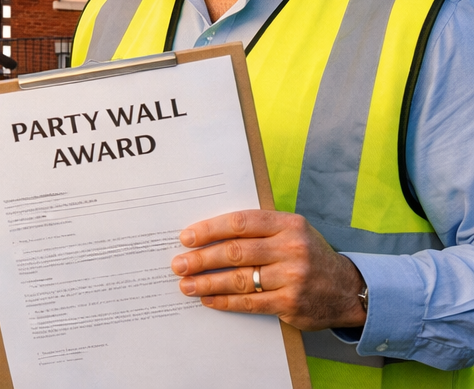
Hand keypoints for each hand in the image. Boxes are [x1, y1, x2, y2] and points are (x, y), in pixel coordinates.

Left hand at [171, 209, 365, 330]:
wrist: (348, 289)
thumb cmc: (308, 255)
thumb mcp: (291, 232)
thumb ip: (258, 229)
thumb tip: (208, 232)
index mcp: (288, 224)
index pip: (240, 223)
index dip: (209, 229)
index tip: (186, 237)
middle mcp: (291, 249)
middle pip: (235, 252)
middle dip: (201, 258)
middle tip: (178, 264)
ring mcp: (292, 278)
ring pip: (239, 279)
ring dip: (207, 282)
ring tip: (186, 284)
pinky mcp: (291, 303)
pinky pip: (250, 303)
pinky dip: (225, 301)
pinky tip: (208, 299)